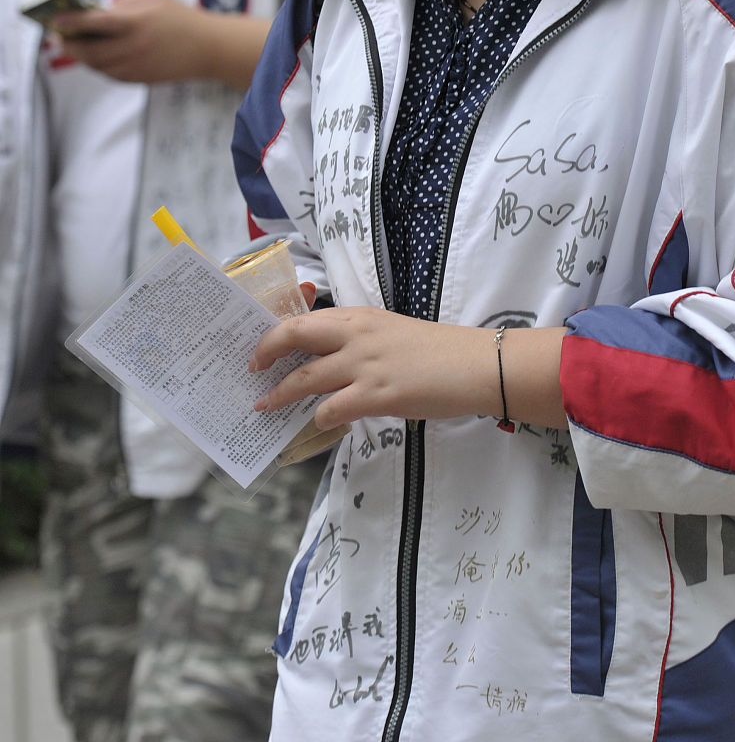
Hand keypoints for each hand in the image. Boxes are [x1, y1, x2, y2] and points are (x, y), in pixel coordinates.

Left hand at [55, 0, 212, 82]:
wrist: (209, 49)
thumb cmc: (181, 19)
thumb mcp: (153, 1)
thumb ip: (123, 5)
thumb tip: (94, 13)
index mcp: (137, 23)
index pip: (95, 22)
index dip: (71, 21)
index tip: (55, 18)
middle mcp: (134, 48)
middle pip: (90, 51)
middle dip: (69, 43)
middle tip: (59, 35)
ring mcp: (137, 67)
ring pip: (98, 66)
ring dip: (82, 56)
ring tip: (75, 44)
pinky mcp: (141, 79)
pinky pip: (111, 74)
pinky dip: (99, 65)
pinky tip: (96, 55)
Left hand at [249, 306, 567, 431]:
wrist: (475, 365)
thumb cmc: (440, 351)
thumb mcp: (393, 333)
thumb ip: (361, 341)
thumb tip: (332, 360)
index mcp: (359, 317)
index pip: (306, 318)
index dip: (277, 332)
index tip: (262, 345)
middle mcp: (355, 335)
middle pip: (294, 335)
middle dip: (265, 352)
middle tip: (251, 369)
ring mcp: (364, 364)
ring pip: (305, 377)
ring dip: (279, 394)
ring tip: (264, 406)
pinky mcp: (377, 394)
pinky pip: (331, 408)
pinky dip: (319, 418)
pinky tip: (318, 424)